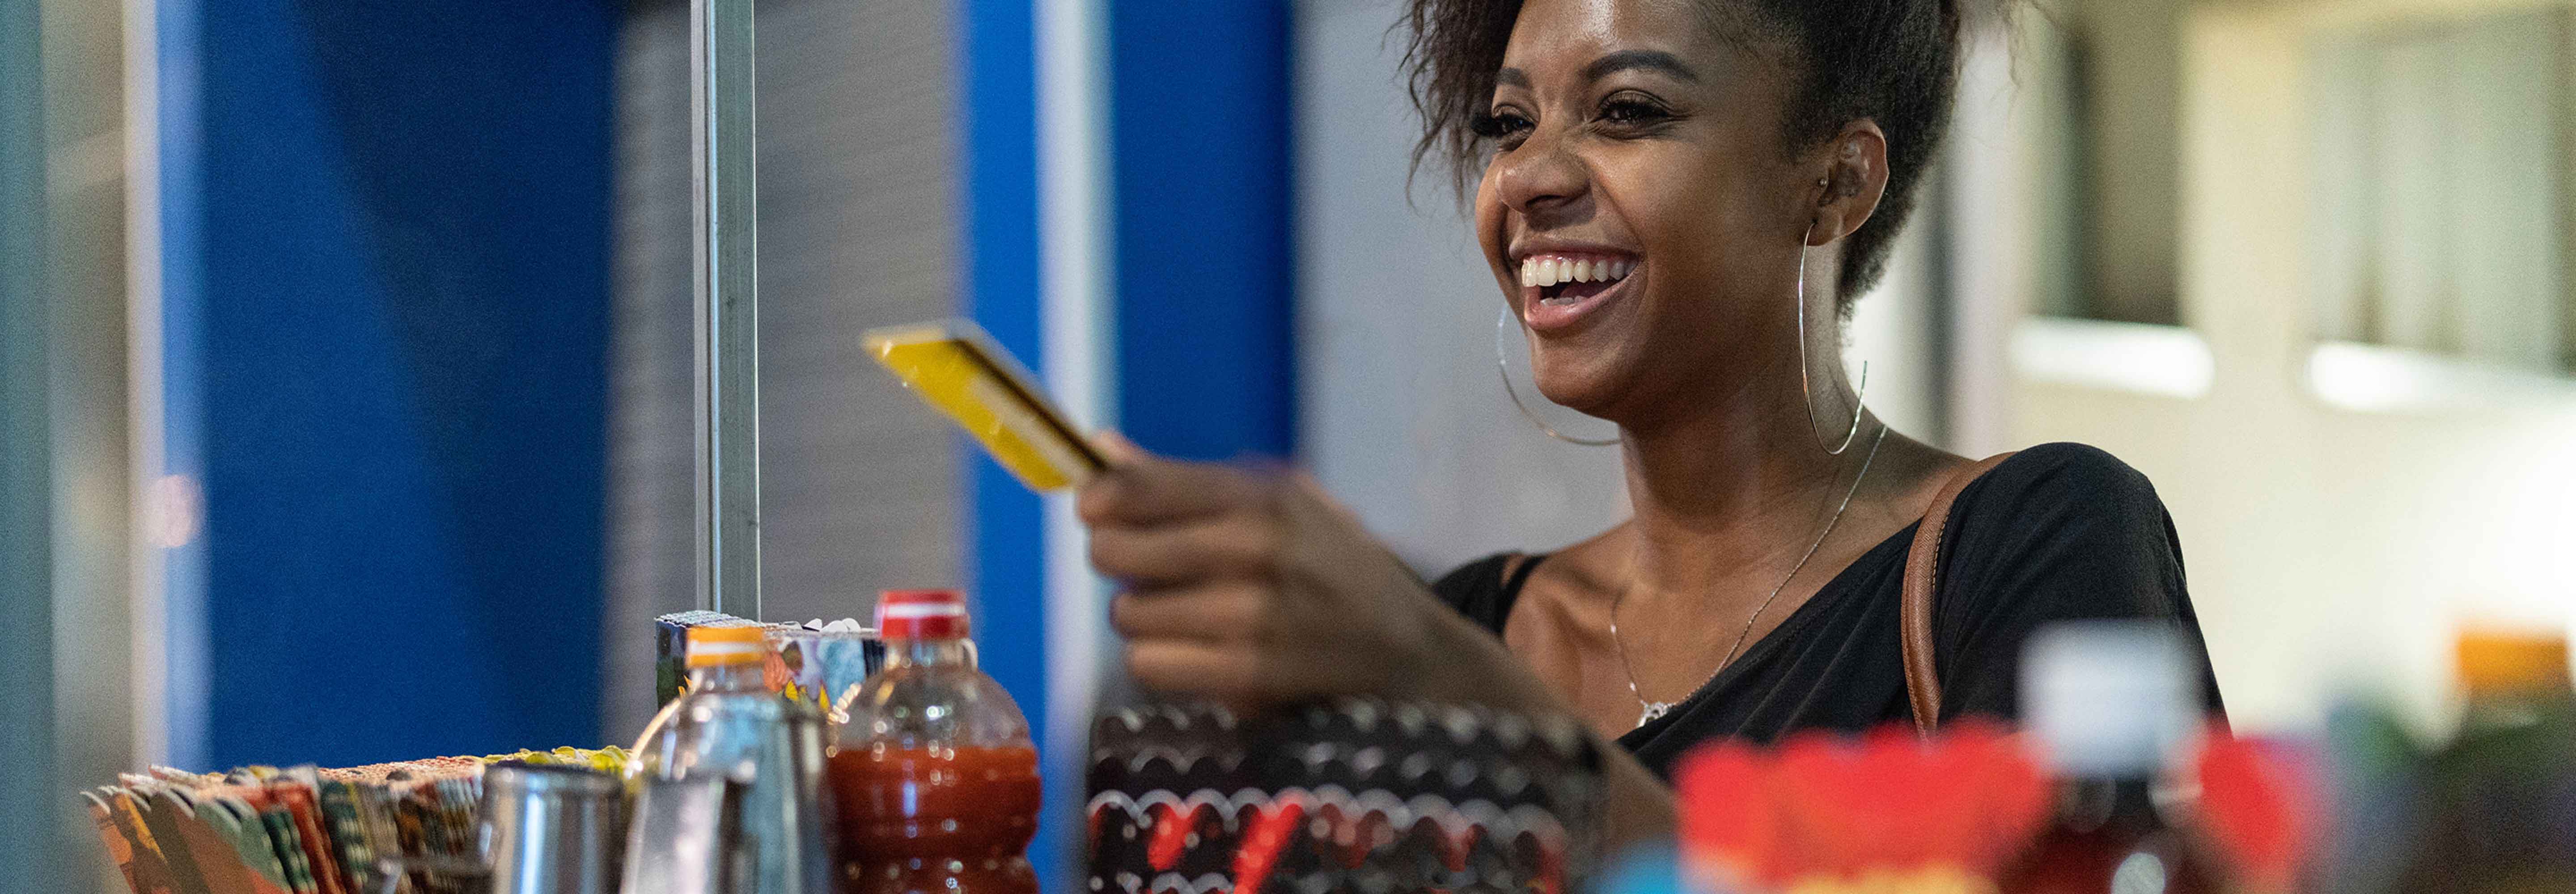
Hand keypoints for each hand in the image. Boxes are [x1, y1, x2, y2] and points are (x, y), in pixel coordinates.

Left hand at [1078, 436, 1678, 850]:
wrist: (1414, 655)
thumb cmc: (1337, 573)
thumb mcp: (1284, 507)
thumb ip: (1185, 482)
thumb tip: (1100, 446)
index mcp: (1263, 495)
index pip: (1139, 484)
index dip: (1099, 498)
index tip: (1092, 510)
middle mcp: (1257, 545)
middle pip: (1117, 548)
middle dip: (1118, 561)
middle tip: (1145, 570)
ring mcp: (1253, 612)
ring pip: (1128, 612)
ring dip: (1142, 619)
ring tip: (1185, 617)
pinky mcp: (1250, 673)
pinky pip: (1151, 664)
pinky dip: (1162, 662)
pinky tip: (1196, 655)